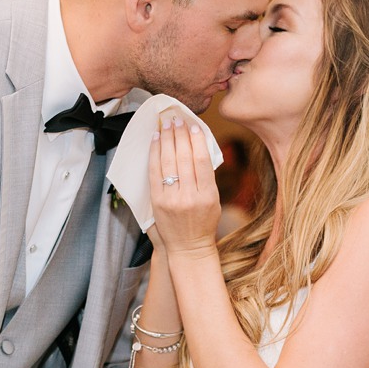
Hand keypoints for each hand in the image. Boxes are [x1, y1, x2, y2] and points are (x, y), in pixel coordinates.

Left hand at [149, 114, 220, 257]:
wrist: (188, 248)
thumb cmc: (204, 223)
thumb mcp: (214, 201)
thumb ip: (207, 177)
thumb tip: (198, 148)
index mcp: (208, 195)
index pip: (201, 161)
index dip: (197, 140)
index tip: (194, 125)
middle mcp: (190, 196)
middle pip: (184, 158)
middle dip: (179, 135)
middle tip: (177, 119)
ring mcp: (172, 200)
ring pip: (168, 162)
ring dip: (166, 139)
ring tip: (165, 124)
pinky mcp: (157, 202)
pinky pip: (154, 173)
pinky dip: (154, 154)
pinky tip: (155, 140)